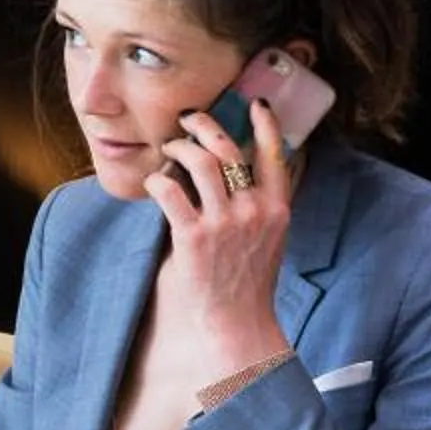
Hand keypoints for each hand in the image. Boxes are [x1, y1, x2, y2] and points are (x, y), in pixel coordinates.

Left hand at [145, 95, 291, 368]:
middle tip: (188, 119)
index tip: (255, 104)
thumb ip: (260, 207)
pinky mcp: (194, 238)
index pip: (275, 154)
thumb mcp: (269, 240)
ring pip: (199, 162)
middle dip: (204, 125)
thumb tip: (240, 176)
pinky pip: (171, 192)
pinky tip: (153, 182)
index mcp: (276, 209)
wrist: (236, 325)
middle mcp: (253, 210)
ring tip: (168, 149)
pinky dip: (158, 180)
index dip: (265, 125)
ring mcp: (224, 223)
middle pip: (228, 149)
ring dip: (178, 148)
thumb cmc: (247, 284)